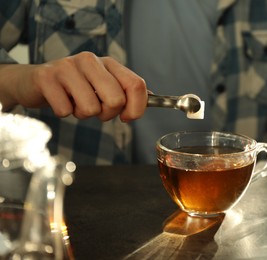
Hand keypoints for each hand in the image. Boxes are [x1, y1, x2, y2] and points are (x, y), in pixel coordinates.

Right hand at [0, 52, 147, 121]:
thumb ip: (126, 91)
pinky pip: (65, 111)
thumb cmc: (75, 87)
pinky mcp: (46, 77)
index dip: (136, 108)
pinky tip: (59, 100)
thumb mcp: (103, 86)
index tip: (127, 117)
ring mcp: (67, 66)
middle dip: (107, 114)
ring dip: (83, 114)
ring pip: (91, 108)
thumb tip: (153, 99)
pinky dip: (64, 112)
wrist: (36, 81)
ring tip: (74, 102)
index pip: (136, 85)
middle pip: (116, 100)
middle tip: (95, 108)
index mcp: (108, 63)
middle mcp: (90, 60)